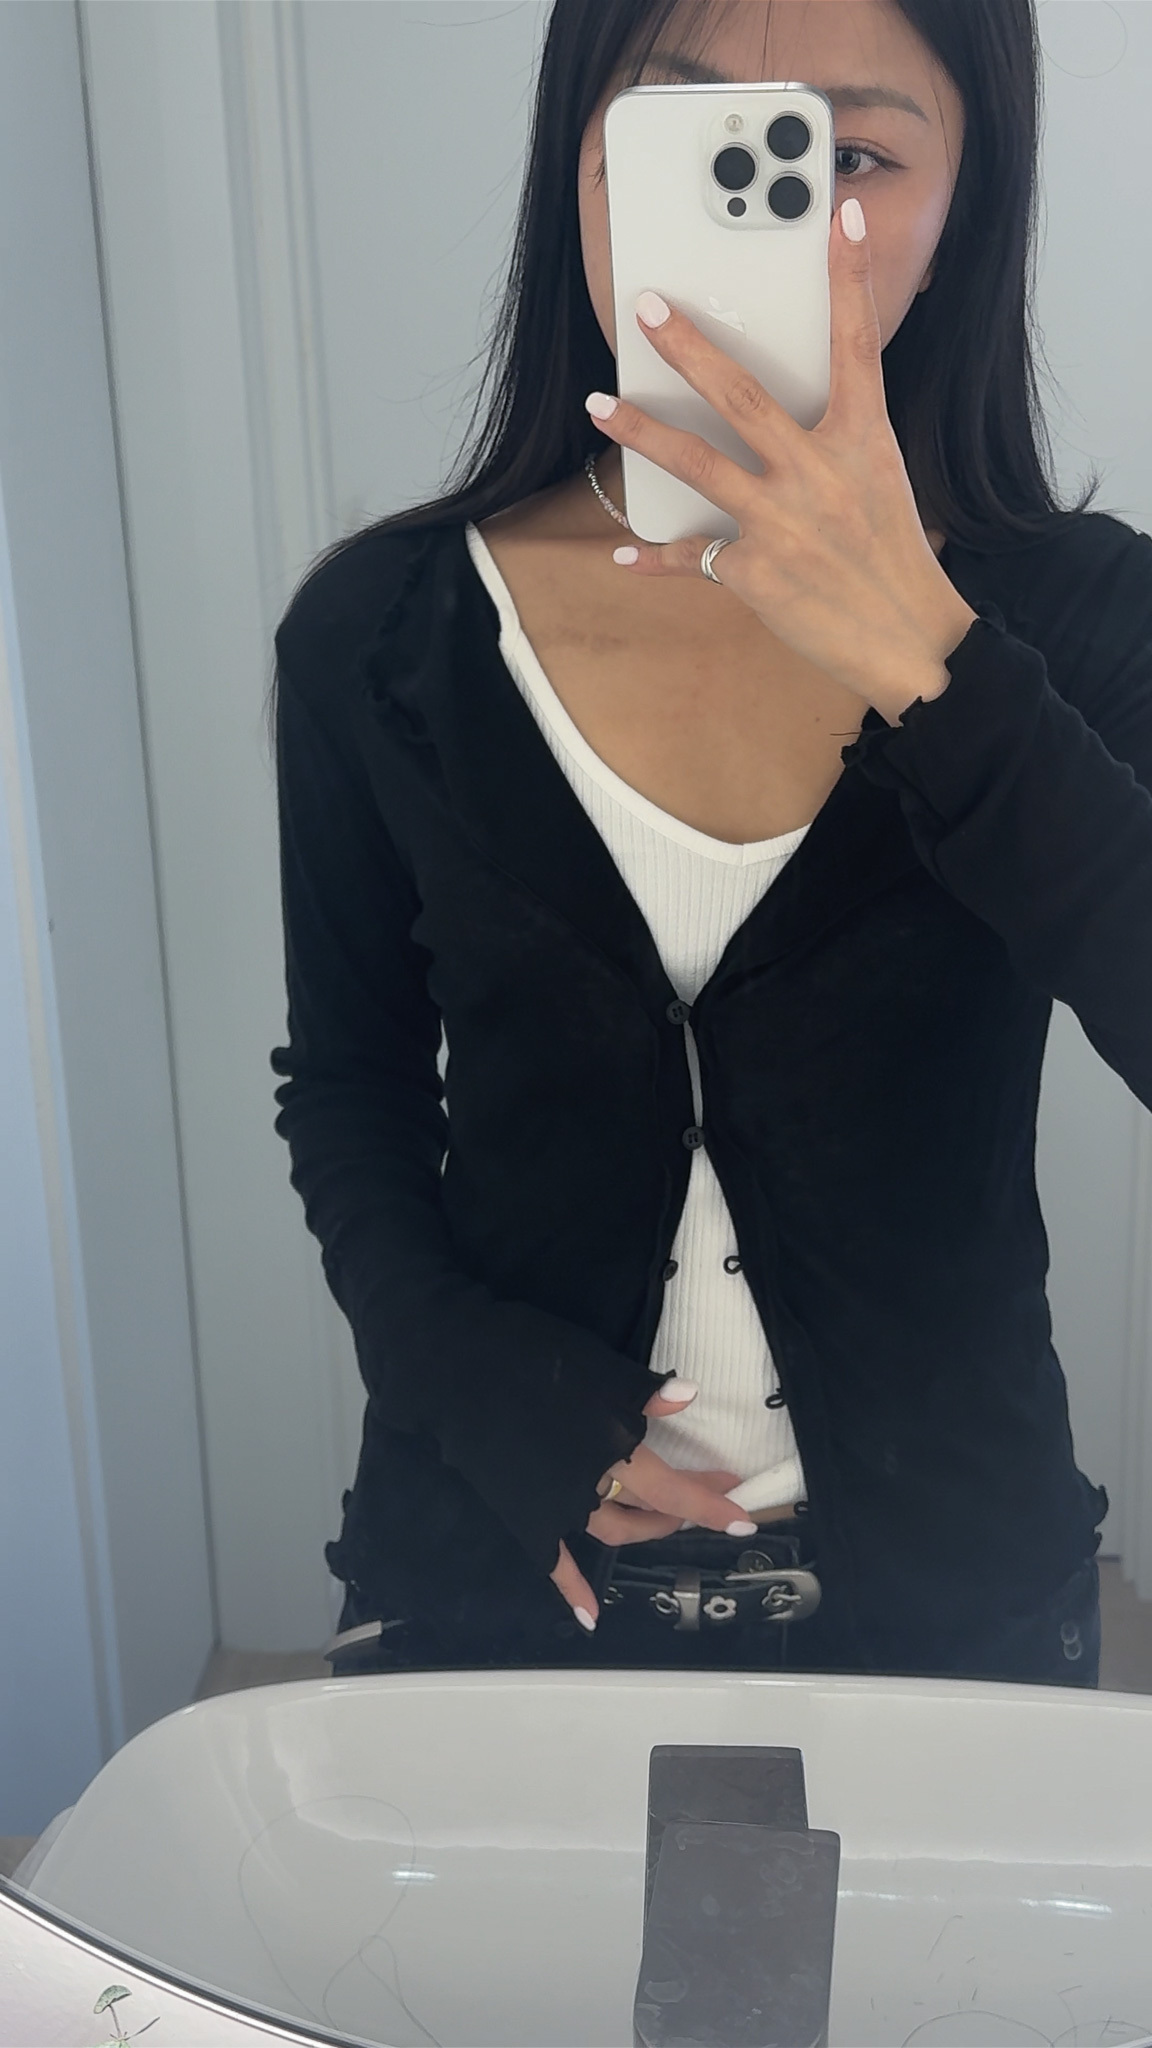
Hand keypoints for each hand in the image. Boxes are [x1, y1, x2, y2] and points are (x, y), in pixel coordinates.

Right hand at [549, 1380, 759, 1631]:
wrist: (458, 1373)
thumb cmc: (530, 1360)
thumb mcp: (595, 1366)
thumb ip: (644, 1390)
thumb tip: (688, 1397)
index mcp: (613, 1452)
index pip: (674, 1489)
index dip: (711, 1504)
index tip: (745, 1521)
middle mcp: (592, 1489)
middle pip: (651, 1509)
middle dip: (687, 1506)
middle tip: (714, 1492)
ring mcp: (558, 1509)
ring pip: (615, 1530)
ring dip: (646, 1529)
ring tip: (668, 1520)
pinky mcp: (528, 1517)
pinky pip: (554, 1562)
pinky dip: (573, 1589)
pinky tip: (591, 1616)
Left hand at [583, 196, 977, 725]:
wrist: (908, 642)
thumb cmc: (894, 562)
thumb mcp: (880, 484)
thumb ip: (835, 446)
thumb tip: (776, 424)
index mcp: (864, 441)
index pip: (857, 345)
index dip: (848, 279)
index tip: (837, 220)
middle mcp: (820, 472)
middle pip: (742, 395)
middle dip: (689, 347)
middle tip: (648, 309)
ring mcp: (783, 522)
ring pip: (698, 463)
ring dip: (642, 432)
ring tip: (601, 406)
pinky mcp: (754, 572)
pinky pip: (692, 559)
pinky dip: (654, 558)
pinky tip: (622, 552)